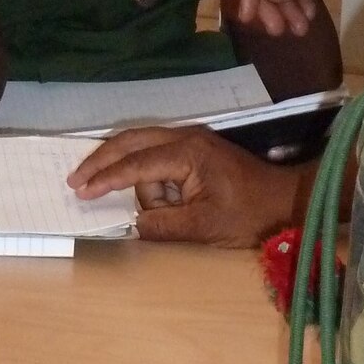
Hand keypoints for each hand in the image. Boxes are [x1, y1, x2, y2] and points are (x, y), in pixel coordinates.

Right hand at [67, 125, 304, 246]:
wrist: (288, 200)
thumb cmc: (250, 215)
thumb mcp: (204, 227)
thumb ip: (162, 225)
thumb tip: (130, 224)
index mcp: (187, 152)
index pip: (136, 164)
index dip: (106, 179)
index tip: (81, 191)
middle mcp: (184, 136)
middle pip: (129, 140)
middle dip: (101, 161)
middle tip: (75, 180)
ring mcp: (189, 138)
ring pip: (141, 146)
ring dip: (131, 173)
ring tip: (144, 206)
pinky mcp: (193, 148)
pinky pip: (155, 152)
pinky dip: (140, 167)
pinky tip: (136, 187)